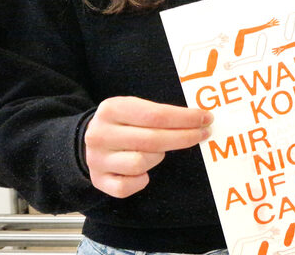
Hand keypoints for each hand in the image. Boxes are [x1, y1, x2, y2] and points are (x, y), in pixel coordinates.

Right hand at [84, 96, 212, 197]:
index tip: (206, 119)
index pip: (156, 115)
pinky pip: (127, 187)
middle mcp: (100, 134)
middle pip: (152, 139)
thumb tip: (200, 119)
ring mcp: (97, 159)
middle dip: (184, 137)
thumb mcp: (135, 108)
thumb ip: (161, 113)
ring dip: (157, 157)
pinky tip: (144, 172)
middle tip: (203, 134)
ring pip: (140, 163)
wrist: (88, 140)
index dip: (185, 119)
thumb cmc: (123, 123)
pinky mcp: (98, 180)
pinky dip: (140, 181)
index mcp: (111, 109)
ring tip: (158, 151)